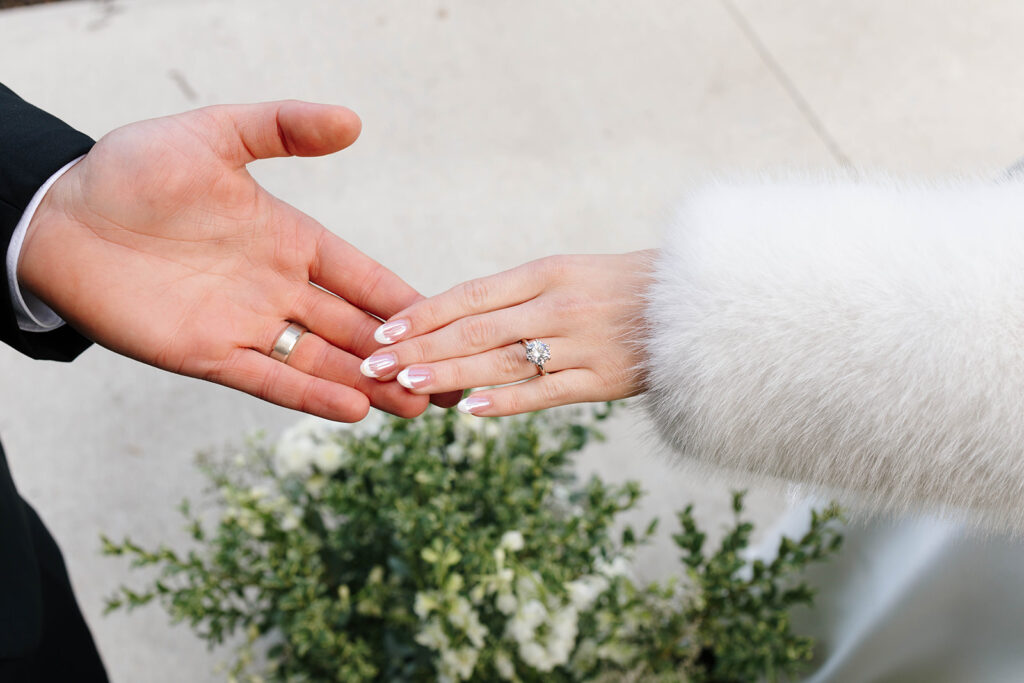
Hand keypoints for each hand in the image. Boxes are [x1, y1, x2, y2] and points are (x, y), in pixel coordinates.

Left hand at [19, 100, 433, 421]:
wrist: (60, 218)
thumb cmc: (133, 170)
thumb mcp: (214, 135)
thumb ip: (282, 128)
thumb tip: (353, 121)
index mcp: (288, 238)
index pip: (359, 274)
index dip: (400, 296)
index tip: (446, 315)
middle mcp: (276, 287)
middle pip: (353, 327)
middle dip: (401, 352)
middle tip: (450, 375)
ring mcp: (246, 324)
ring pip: (322, 360)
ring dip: (370, 381)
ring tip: (418, 405)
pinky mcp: (209, 355)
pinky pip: (269, 378)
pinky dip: (310, 394)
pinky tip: (354, 408)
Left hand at [359, 252, 654, 415]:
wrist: (699, 304)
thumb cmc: (623, 286)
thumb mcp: (571, 272)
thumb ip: (518, 295)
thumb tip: (456, 318)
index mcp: (547, 272)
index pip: (472, 295)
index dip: (424, 313)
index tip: (383, 330)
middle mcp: (558, 304)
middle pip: (476, 329)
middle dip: (421, 348)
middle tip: (374, 364)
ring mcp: (581, 343)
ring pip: (502, 361)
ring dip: (450, 374)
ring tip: (405, 385)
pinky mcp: (602, 379)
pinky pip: (546, 393)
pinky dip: (507, 401)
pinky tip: (471, 410)